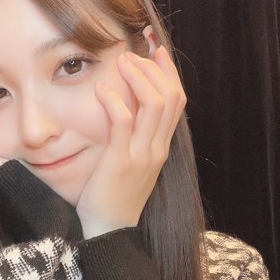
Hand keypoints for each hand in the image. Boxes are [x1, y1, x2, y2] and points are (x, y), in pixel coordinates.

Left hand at [76, 44, 186, 238]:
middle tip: (134, 52)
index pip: (177, 100)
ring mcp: (143, 155)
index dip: (168, 71)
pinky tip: (102, 90)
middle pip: (171, 96)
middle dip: (155, 67)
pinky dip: (115, 100)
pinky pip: (124, 122)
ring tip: (122, 63)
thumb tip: (126, 106)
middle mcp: (158, 148)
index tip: (155, 48)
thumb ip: (135, 137)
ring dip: (139, 77)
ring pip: (155, 103)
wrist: (109, 231)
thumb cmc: (114, 197)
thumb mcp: (132, 164)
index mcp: (162, 147)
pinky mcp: (122, 161)